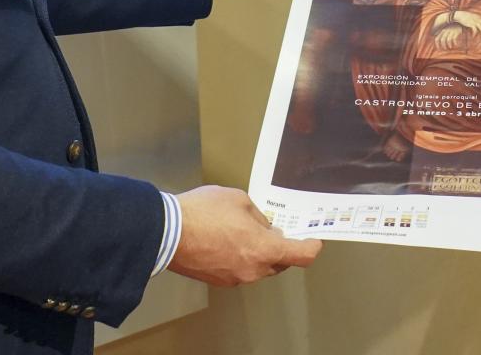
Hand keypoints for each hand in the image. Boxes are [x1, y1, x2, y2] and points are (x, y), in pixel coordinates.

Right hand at [169, 186, 322, 286]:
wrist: (167, 232)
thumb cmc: (204, 212)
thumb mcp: (239, 200)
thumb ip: (259, 217)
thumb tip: (264, 228)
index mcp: (264, 249)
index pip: (301, 256)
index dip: (311, 247)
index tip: (313, 240)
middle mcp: (253, 269)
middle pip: (280, 263)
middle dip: (281, 248)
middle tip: (274, 230)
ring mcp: (235, 278)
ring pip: (258, 268)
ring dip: (259, 254)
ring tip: (245, 232)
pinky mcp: (218, 281)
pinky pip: (239, 270)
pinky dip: (241, 258)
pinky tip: (228, 242)